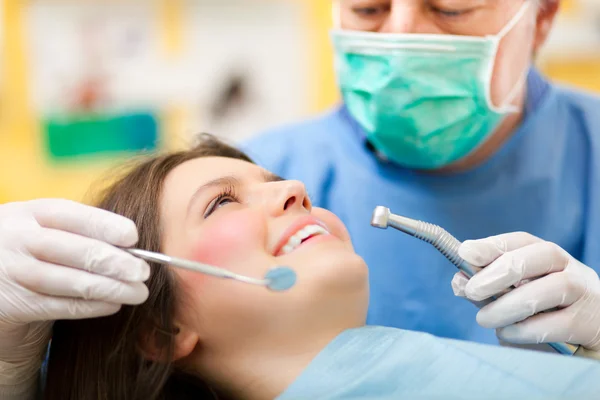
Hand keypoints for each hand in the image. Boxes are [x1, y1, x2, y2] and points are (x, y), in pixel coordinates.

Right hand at [0, 199, 148, 395]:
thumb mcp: (45, 230)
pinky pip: (59, 307)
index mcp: (28, 213)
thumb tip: (134, 245)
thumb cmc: (35, 251)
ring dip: (110, 288)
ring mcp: (12, 272)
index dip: (103, 224)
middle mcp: (16, 239)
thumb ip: (79, 232)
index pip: (68, 213)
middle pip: (72, 249)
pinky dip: (91, 306)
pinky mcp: (12, 304)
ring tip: (139, 292)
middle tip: (144, 272)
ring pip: (68, 281)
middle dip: (114, 261)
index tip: (134, 236)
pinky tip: (113, 304)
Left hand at [451, 232, 599, 351]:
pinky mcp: (592, 324)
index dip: (493, 244)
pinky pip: (561, 323)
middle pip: (543, 255)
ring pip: (555, 288)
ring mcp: (587, 295)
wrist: (587, 348)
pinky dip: (527, 329)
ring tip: (484, 319)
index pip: (523, 241)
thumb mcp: (512, 303)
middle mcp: (572, 270)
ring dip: (511, 304)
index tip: (465, 252)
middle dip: (501, 270)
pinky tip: (507, 334)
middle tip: (472, 290)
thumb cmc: (545, 322)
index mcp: (550, 260)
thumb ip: (487, 292)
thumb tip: (459, 281)